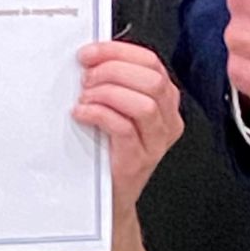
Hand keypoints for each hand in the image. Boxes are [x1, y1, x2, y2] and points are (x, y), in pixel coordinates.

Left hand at [72, 40, 184, 204]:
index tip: (90, 53)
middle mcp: (167, 121)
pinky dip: (99, 114)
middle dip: (112, 70)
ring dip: (107, 93)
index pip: (151, 62)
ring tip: (85, 98)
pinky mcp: (138, 161)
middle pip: (152, 80)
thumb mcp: (118, 110)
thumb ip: (114, 83)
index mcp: (165, 101)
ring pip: (143, 104)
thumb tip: (91, 57)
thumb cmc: (111, 151)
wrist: (110, 198)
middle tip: (86, 78)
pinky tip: (82, 114)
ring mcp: (156, 143)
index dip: (118, 52)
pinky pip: (123, 128)